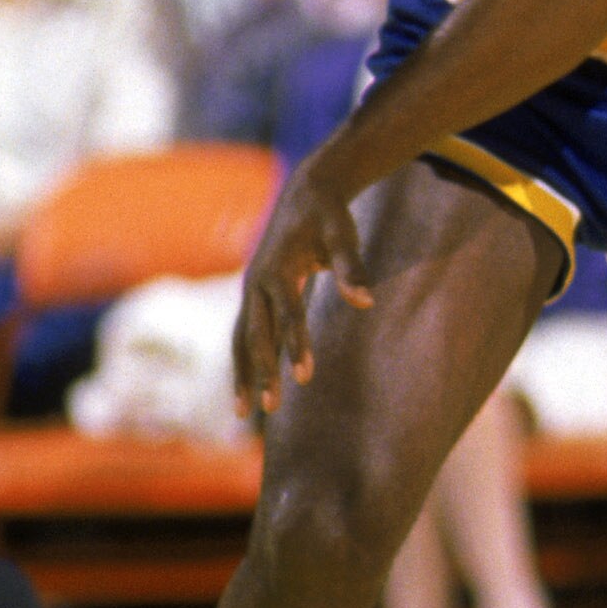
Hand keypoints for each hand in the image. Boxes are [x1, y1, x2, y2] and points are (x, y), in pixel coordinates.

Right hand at [232, 158, 371, 416]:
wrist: (306, 193)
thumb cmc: (329, 216)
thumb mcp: (343, 234)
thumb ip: (351, 268)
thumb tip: (366, 302)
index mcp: (277, 267)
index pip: (288, 314)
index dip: (296, 345)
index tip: (304, 377)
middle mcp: (256, 282)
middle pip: (257, 333)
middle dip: (263, 370)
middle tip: (272, 407)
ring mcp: (250, 291)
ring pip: (241, 338)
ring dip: (243, 374)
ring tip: (243, 414)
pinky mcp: (253, 297)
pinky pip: (242, 335)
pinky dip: (243, 362)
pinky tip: (247, 389)